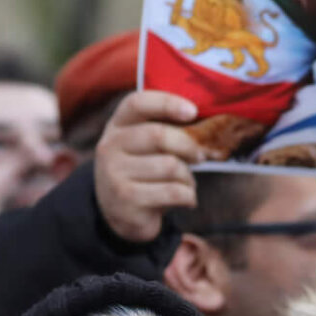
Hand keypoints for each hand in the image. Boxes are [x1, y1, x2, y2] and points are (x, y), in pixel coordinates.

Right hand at [93, 90, 202, 242]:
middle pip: (158, 135)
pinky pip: (173, 192)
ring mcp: (115, 174)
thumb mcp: (144, 146)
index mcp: (117, 126)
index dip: (167, 103)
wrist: (119, 212)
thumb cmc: (143, 171)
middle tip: (200, 156)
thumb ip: (165, 130)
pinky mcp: (127, 200)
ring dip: (188, 177)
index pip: (137, 103)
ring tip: (186, 184)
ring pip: (170, 166)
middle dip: (188, 146)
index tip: (193, 111)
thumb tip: (205, 125)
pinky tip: (187, 200)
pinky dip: (188, 196)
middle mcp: (110, 147)